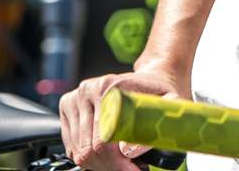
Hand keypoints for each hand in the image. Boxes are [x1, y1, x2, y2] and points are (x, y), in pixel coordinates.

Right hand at [59, 68, 187, 170]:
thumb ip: (157, 125)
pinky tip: (108, 153)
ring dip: (101, 164)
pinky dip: (89, 158)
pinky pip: (72, 147)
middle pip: (90, 149)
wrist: (150, 77)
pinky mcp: (67, 107)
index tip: (137, 169)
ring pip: (80, 151)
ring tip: (122, 161)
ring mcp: (75, 98)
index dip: (120, 163)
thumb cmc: (159, 93)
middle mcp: (87, 90)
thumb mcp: (170, 103)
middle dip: (112, 166)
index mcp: (108, 87)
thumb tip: (130, 151)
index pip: (104, 140)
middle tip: (131, 168)